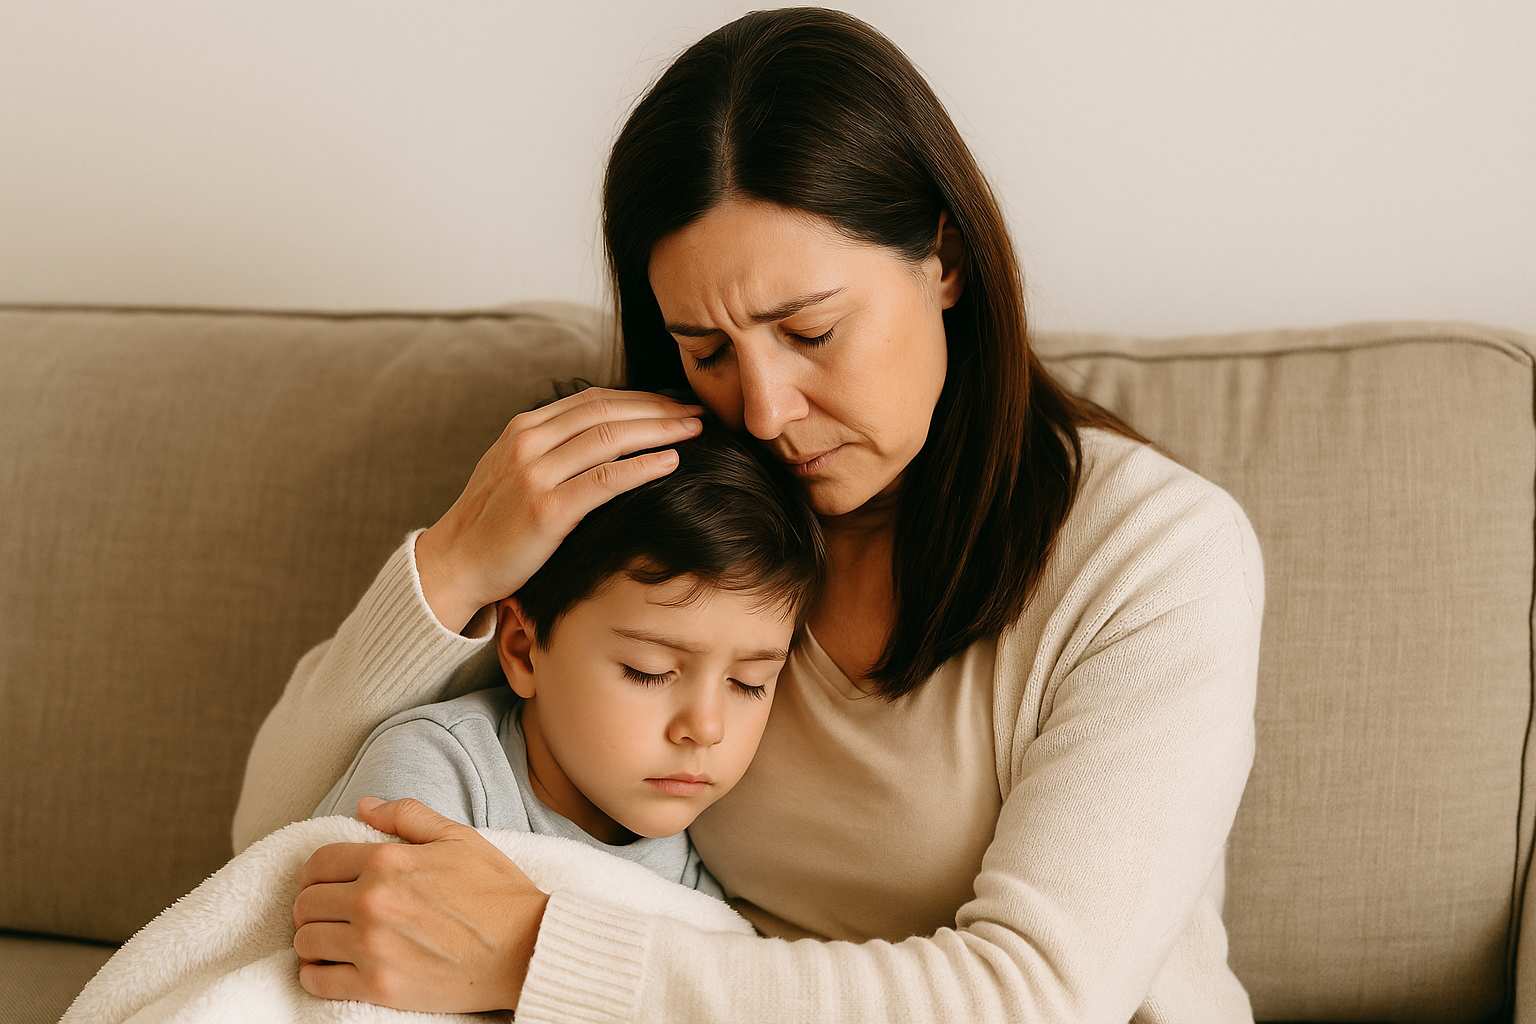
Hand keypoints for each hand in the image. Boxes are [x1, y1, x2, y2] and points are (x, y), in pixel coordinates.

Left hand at [292, 796, 550, 1013]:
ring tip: (333, 939)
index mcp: (387, 862)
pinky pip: (318, 981)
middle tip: (330, 912)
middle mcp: (373, 903)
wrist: (526, 949)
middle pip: (305, 905)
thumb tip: (364, 806)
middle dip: (312, 906)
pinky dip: (317, 975)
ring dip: (314, 940)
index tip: (323, 883)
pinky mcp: (379, 987)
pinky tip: (334, 967)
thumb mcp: (459, 838)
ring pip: (306, 942)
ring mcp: (373, 948)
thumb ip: (407, 815)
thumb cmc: (496, 893)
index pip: (319, 863)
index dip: (315, 872)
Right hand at [427, 386, 705, 611]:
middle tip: (696, 412)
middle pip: (607, 411)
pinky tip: (671, 462)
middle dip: (658, 408)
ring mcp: (536, 474)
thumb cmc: (492, 524)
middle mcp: (529, 443)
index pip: (593, 400)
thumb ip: (551, 450)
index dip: (639, 398)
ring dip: (659, 430)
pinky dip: (643, 467)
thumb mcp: (514, 470)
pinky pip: (605, 480)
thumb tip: (602, 439)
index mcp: (523, 428)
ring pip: (610, 438)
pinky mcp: (547, 510)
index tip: (673, 403)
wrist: (454, 564)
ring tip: (694, 430)